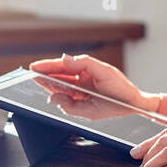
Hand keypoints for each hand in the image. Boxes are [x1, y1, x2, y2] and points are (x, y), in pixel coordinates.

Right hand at [28, 53, 153, 111]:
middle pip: (58, 80)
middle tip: (33, 76)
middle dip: (45, 78)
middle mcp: (80, 83)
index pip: (62, 68)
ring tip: (42, 84)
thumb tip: (64, 58)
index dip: (48, 67)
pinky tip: (56, 97)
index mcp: (84, 71)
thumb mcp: (104, 70)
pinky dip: (61, 102)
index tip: (35, 67)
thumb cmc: (120, 86)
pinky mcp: (82, 108)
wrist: (133, 104)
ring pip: (60, 93)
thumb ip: (84, 62)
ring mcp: (80, 96)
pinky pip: (67, 106)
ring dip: (51, 90)